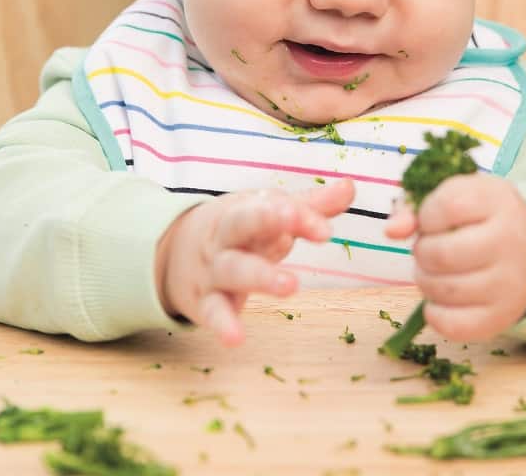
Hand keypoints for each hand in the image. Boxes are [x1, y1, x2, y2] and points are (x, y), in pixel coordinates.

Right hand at [155, 179, 354, 345]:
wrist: (175, 252)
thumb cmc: (237, 231)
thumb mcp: (267, 214)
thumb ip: (310, 206)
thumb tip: (351, 186)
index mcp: (245, 212)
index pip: (270, 207)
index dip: (297, 216)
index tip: (325, 229)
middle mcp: (227, 237)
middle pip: (242, 224)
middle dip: (266, 222)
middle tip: (292, 228)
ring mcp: (214, 269)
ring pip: (234, 269)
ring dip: (261, 276)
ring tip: (290, 285)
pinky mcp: (205, 302)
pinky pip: (213, 312)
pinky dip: (223, 324)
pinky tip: (235, 338)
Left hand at [383, 173, 525, 340]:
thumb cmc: (478, 218)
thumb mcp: (453, 197)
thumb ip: (414, 206)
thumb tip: (392, 230)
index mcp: (496, 201)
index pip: (447, 206)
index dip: (426, 215)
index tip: (432, 220)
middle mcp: (509, 241)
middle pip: (440, 254)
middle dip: (421, 252)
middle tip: (429, 250)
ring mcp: (509, 283)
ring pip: (443, 289)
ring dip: (425, 280)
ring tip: (435, 271)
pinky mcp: (502, 317)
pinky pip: (453, 326)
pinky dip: (435, 314)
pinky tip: (439, 299)